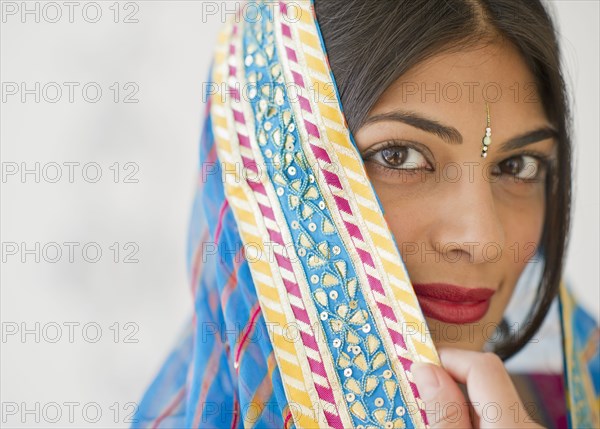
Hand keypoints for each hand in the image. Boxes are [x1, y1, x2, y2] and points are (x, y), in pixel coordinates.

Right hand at [411, 348, 543, 427]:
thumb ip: (445, 415)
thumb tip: (425, 370)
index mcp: (511, 424)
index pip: (481, 364)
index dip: (445, 358)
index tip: (416, 366)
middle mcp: (527, 425)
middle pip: (483, 382)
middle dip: (447, 384)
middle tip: (417, 396)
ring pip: (487, 403)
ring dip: (457, 406)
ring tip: (431, 418)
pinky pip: (495, 419)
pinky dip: (470, 421)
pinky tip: (452, 427)